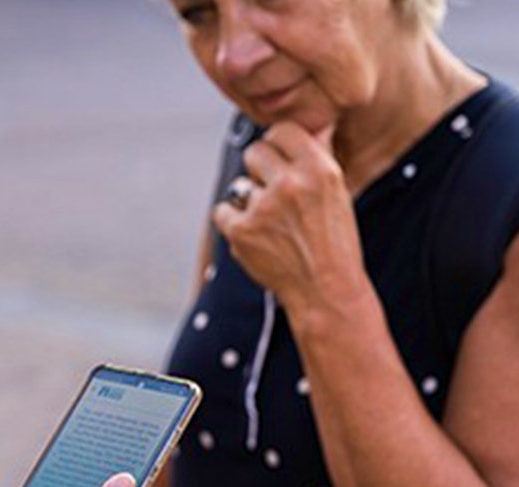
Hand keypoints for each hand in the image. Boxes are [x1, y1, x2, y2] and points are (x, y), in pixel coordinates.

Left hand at [212, 123, 367, 314]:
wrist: (326, 289)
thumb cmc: (334, 240)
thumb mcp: (337, 192)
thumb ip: (320, 155)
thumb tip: (317, 124)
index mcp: (319, 169)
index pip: (283, 131)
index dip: (278, 144)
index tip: (279, 158)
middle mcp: (290, 184)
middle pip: (255, 152)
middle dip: (260, 169)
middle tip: (273, 192)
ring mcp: (263, 208)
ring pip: (239, 184)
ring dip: (249, 200)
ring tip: (272, 222)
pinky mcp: (241, 231)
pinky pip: (222, 211)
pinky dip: (233, 222)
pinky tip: (255, 235)